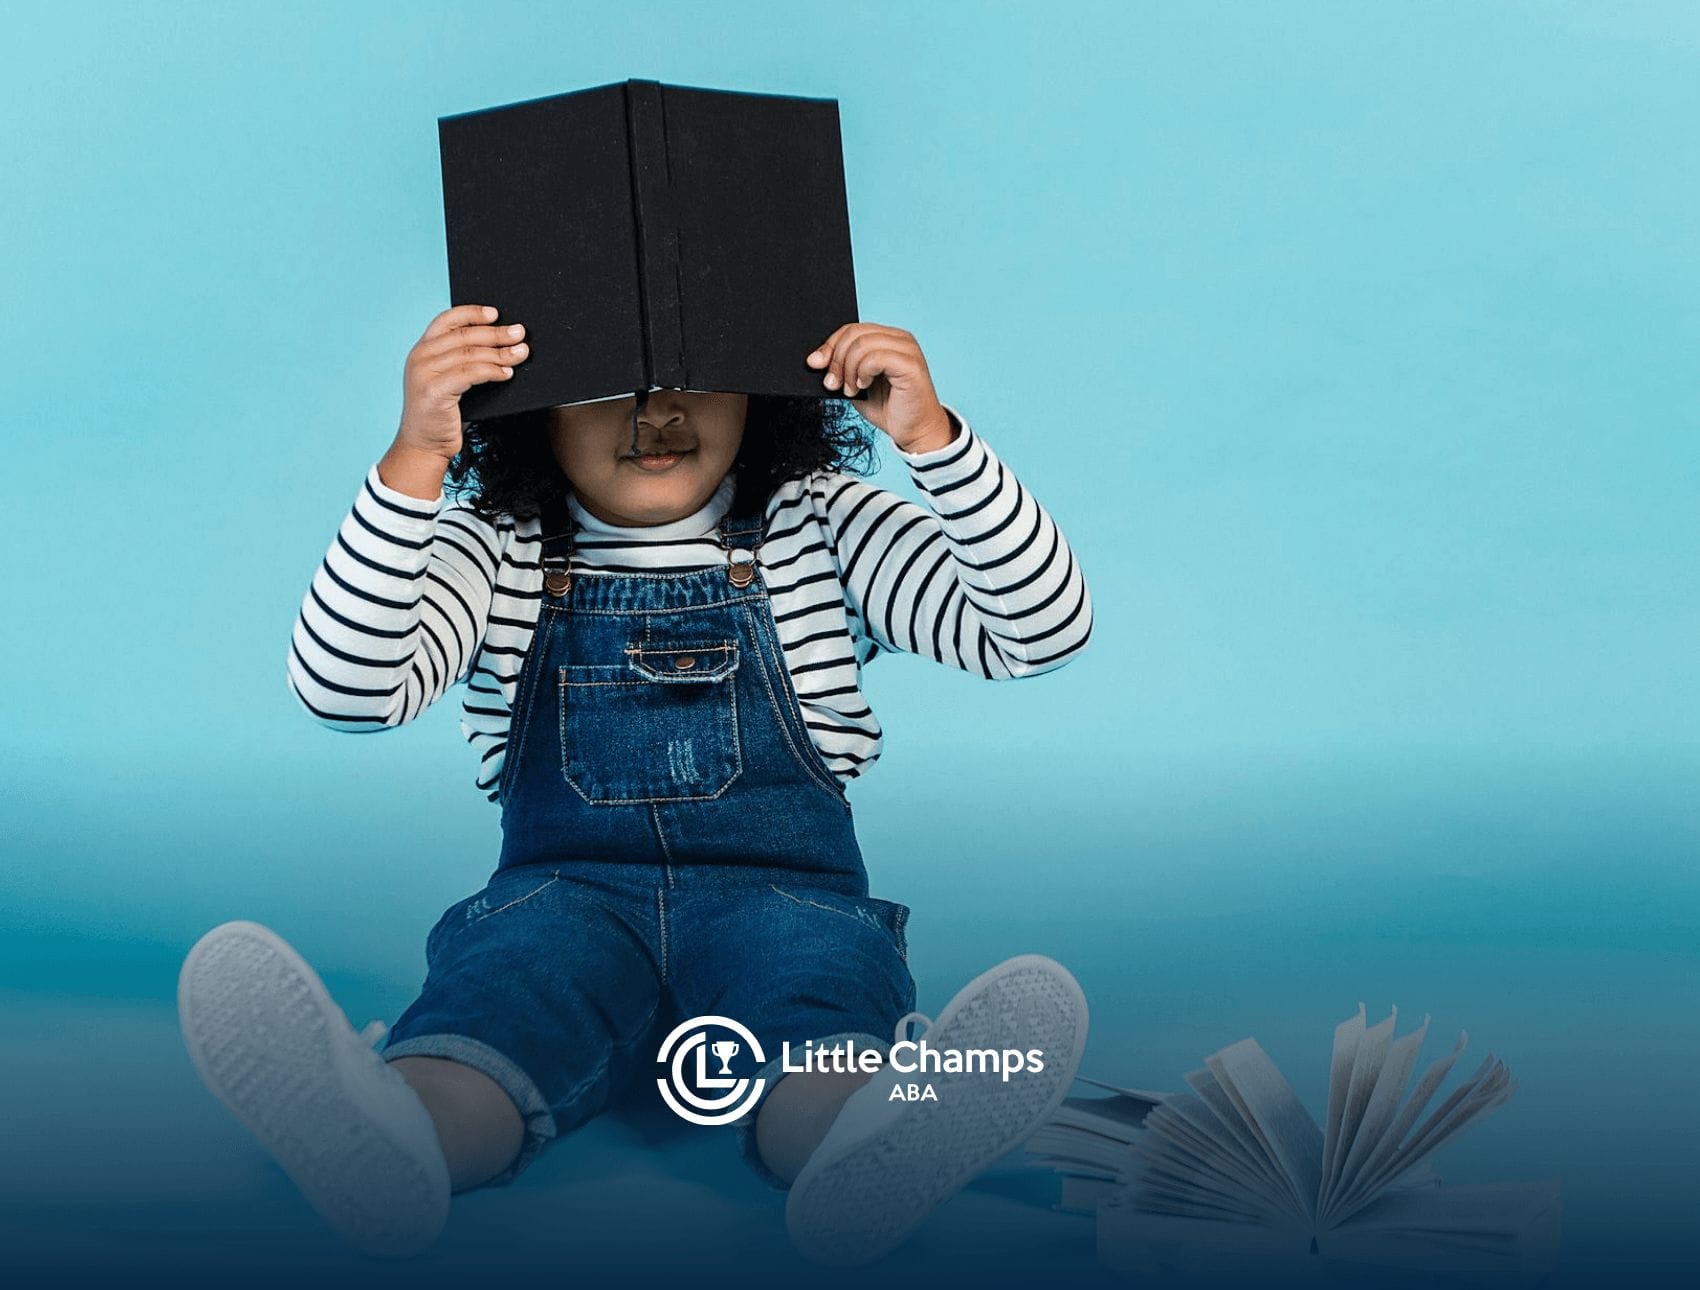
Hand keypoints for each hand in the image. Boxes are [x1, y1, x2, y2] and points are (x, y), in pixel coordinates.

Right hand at [395, 304, 531, 460]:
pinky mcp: (433, 391)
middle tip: (520, 334)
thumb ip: (461, 361)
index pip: (447, 320)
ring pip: (470, 354)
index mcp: (422, 350)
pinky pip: (469, 374)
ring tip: (521, 354)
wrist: (424, 445)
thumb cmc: (441, 414)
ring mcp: (423, 374)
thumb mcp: (447, 380)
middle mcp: (419, 357)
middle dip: (496, 334)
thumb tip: (499, 344)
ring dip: (500, 353)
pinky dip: (491, 371)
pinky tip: (507, 374)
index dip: (472, 313)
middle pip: (464, 336)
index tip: (496, 313)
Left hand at [806, 323, 954, 453]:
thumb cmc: (889, 409)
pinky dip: (863, 372)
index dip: (830, 345)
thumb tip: (815, 360)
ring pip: (862, 344)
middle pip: (854, 333)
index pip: (852, 329)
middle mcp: (900, 339)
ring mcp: (907, 350)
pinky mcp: (911, 365)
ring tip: (850, 390)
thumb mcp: (855, 385)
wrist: (914, 432)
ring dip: (848, 369)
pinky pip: (876, 357)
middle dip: (836, 359)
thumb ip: (841, 370)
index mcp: (888, 339)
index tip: (814, 364)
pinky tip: (863, 386)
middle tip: (833, 384)